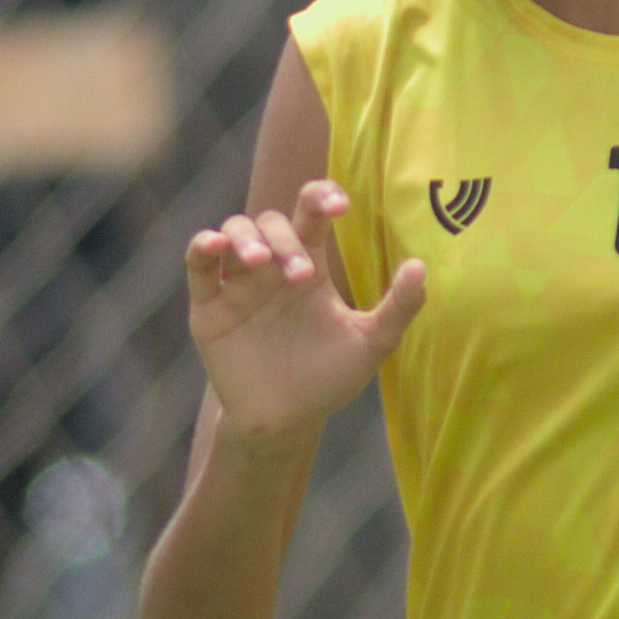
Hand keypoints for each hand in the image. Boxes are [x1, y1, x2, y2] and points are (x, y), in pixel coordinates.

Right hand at [182, 178, 428, 442]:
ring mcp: (237, 285)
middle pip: (271, 223)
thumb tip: (420, 265)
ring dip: (246, 238)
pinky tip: (215, 245)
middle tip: (301, 275)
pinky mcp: (208, 308)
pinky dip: (202, 246)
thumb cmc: (329, 379)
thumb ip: (399, 307)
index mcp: (310, 264)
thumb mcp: (371, 344)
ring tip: (260, 262)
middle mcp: (272, 267)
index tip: (340, 205)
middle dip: (285, 240)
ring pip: (234, 232)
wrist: (286, 422)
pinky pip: (198, 266)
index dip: (322, 196)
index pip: (311, 214)